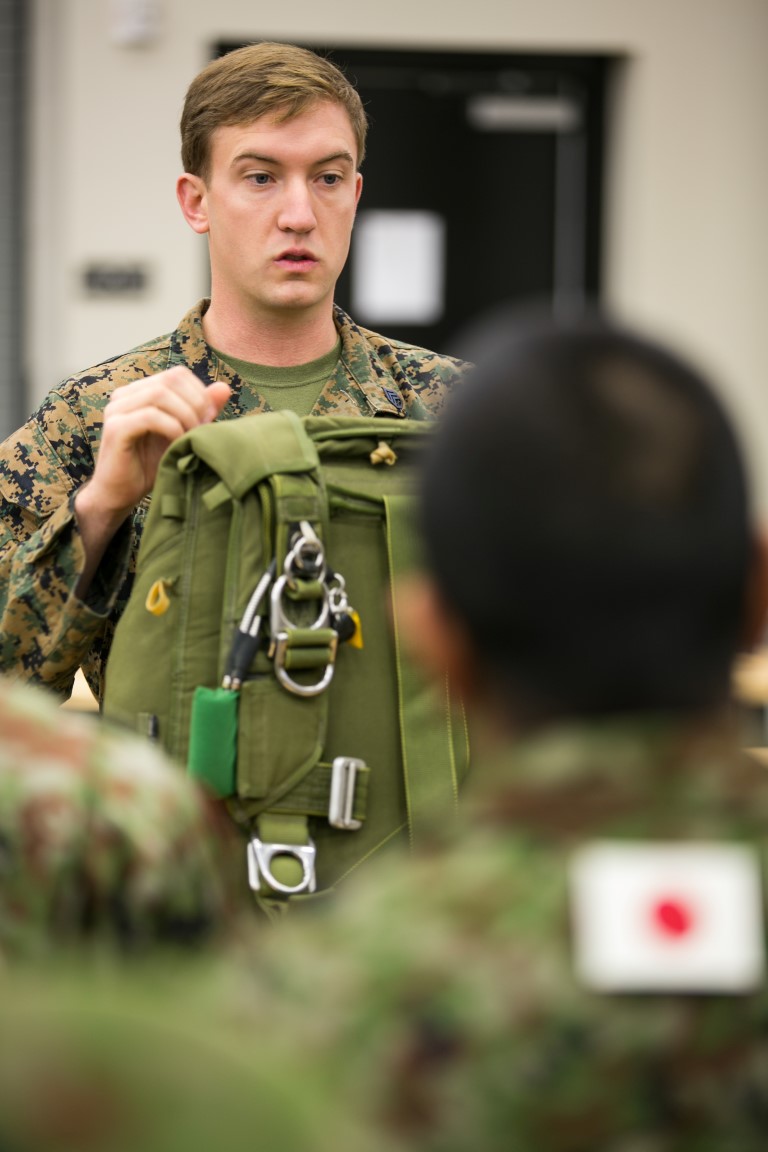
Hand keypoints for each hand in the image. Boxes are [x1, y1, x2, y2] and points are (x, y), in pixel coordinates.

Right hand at [82, 367, 230, 523]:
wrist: (121, 495)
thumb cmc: (151, 466)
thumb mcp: (182, 434)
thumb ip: (200, 411)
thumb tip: (224, 388)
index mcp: (140, 391)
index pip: (177, 374)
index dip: (200, 392)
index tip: (211, 418)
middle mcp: (125, 395)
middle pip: (170, 380)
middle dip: (196, 403)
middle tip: (204, 428)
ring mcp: (117, 409)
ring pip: (160, 394)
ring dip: (185, 415)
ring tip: (191, 436)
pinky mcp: (116, 428)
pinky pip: (150, 416)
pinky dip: (172, 428)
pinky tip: (177, 443)